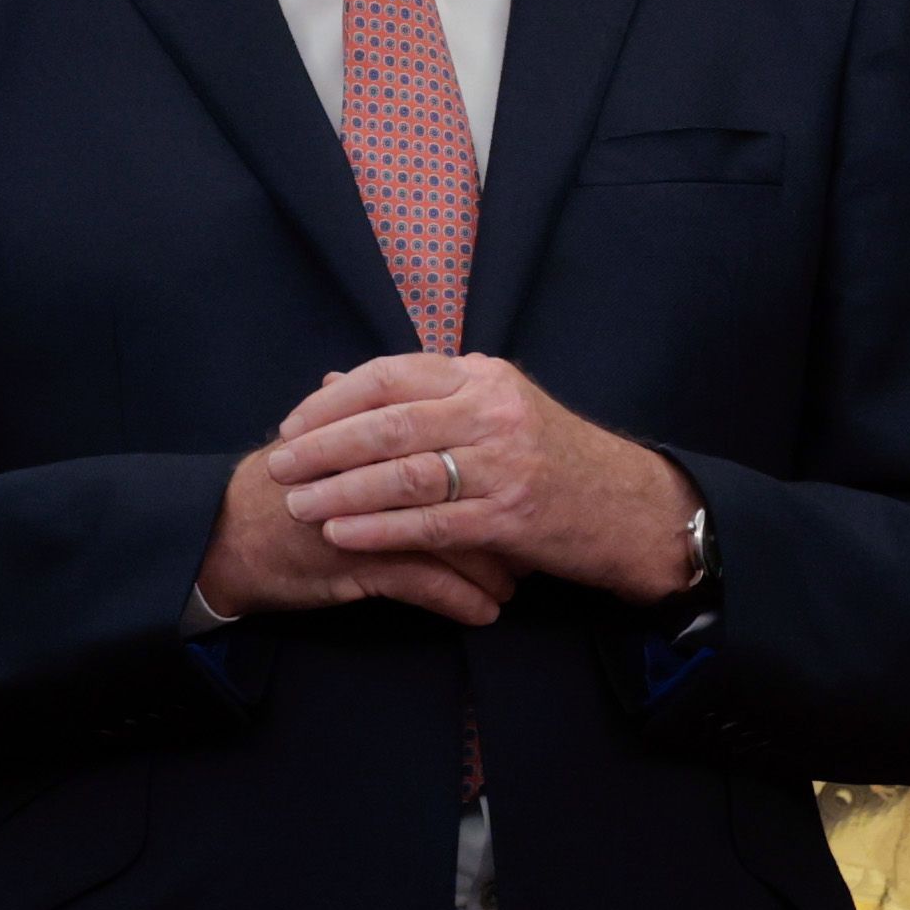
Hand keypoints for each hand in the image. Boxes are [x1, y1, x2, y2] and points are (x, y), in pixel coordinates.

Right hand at [200, 422, 505, 626]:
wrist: (222, 540)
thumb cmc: (272, 493)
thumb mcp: (312, 443)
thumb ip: (345, 413)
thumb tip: (360, 379)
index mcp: (367, 427)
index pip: (446, 434)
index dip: (488, 460)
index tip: (516, 484)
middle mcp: (373, 462)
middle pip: (462, 480)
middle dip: (503, 516)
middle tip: (532, 539)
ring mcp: (368, 511)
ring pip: (455, 534)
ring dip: (492, 566)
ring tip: (513, 584)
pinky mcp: (359, 561)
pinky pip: (429, 582)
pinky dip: (463, 601)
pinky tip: (484, 613)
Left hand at [267, 351, 700, 603]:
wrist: (630, 508)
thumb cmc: (550, 457)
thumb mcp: (491, 408)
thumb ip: (418, 395)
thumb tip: (333, 380)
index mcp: (482, 376)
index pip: (390, 373)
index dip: (332, 400)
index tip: (292, 423)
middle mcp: (493, 410)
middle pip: (388, 422)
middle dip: (323, 446)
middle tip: (278, 465)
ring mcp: (506, 463)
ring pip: (404, 474)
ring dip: (342, 492)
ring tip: (298, 505)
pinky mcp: (512, 516)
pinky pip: (430, 523)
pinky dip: (380, 530)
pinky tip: (341, 537)